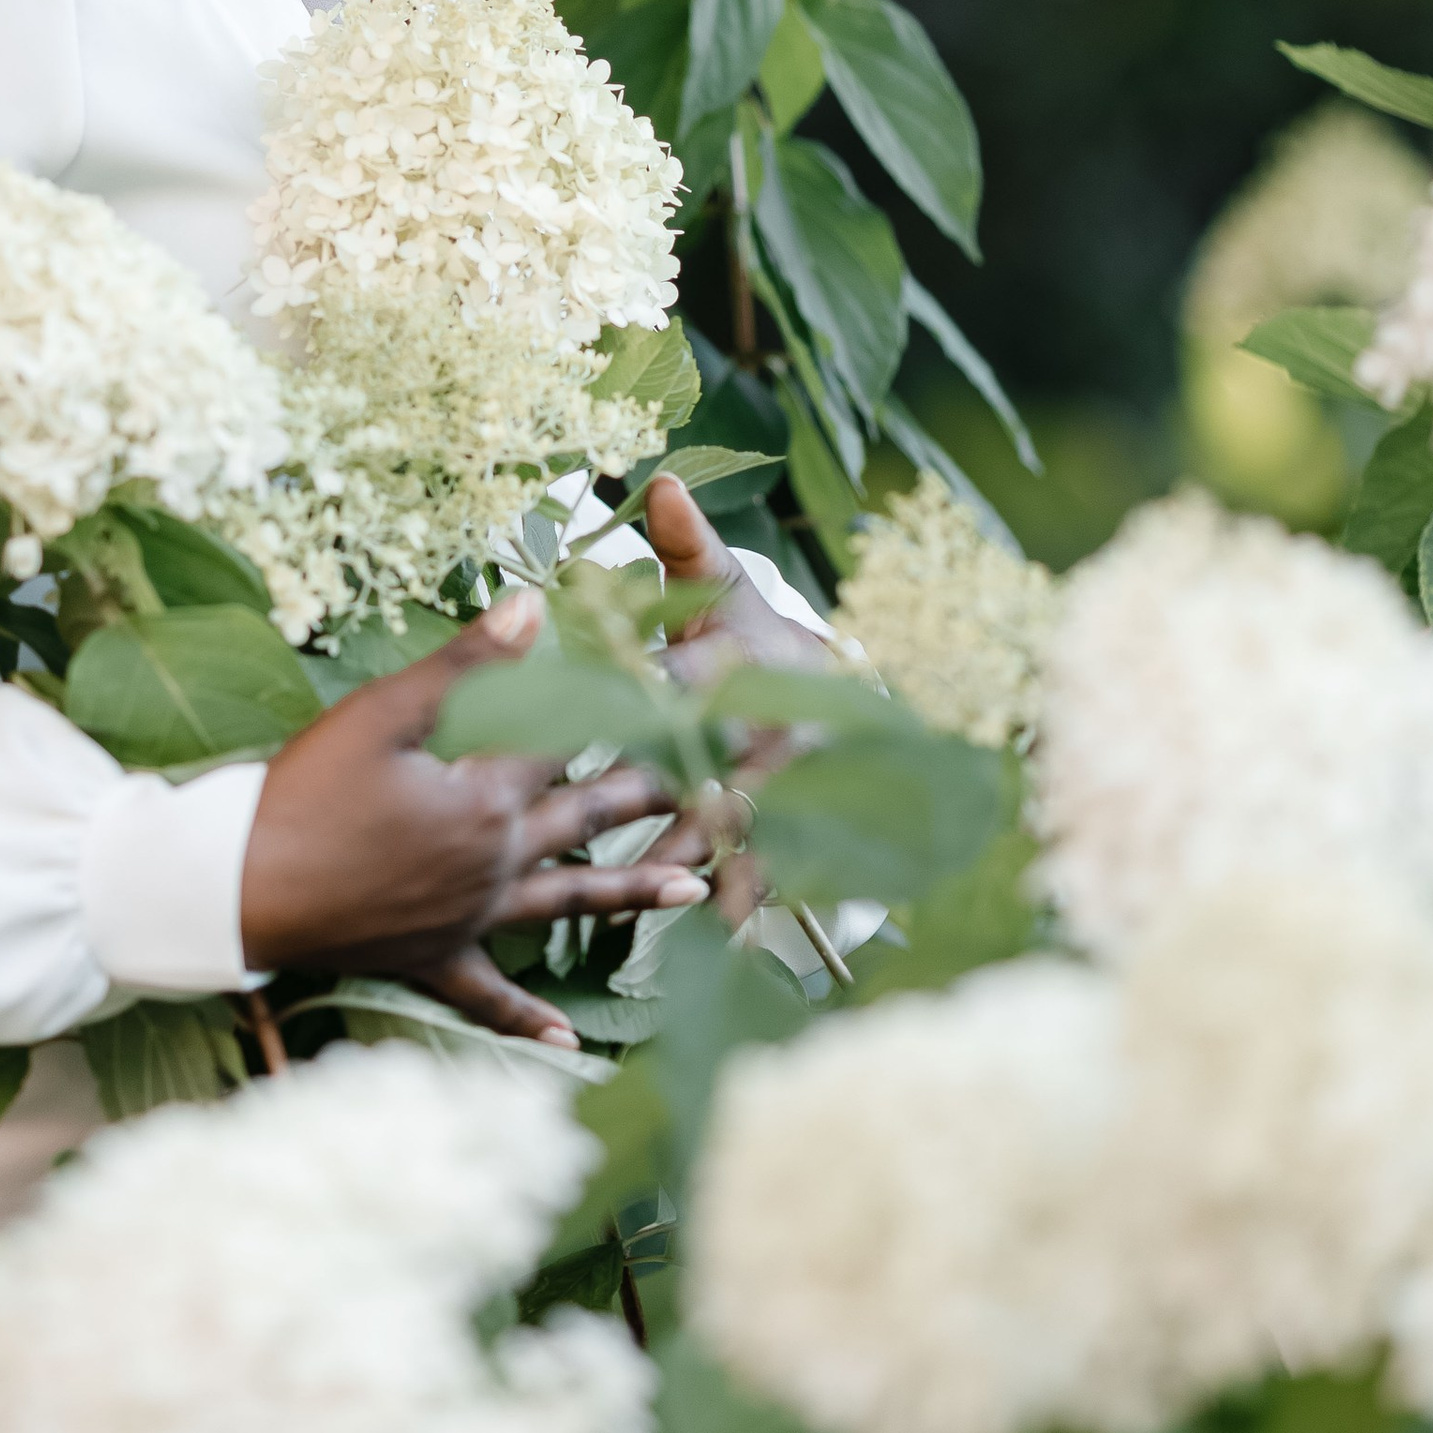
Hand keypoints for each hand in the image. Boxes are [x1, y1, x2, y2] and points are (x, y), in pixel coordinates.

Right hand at [239, 591, 706, 1046]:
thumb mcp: (381, 715)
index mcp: (486, 793)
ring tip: (698, 885)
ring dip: (634, 892)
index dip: (627, 699)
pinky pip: (489, 996)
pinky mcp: (432, 957)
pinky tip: (567, 1040)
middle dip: (659, 788)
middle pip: (589, 814)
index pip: (571, 735)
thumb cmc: (302, 794)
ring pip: (568, 900)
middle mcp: (495, 858)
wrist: (238, 889)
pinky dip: (527, 1018)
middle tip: (724, 775)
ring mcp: (469, 915)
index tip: (684, 681)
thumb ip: (464, 666)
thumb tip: (535, 607)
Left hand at [633, 477, 845, 893]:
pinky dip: (745, 908)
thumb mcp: (723, 588)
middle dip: (669, 804)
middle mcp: (762, 733)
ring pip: (737, 832)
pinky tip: (717, 949)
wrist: (835, 692)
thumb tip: (661, 483)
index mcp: (736, 670)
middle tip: (619, 837)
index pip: (683, 684)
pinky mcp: (787, 832)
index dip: (644, 697)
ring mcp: (780, 788)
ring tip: (659, 910)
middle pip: (711, 771)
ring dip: (704, 869)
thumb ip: (687, 546)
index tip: (597, 713)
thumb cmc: (750, 636)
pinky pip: (764, 874)